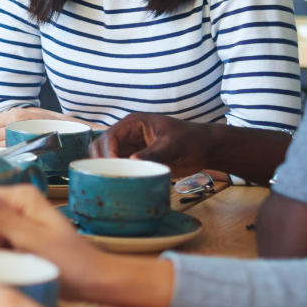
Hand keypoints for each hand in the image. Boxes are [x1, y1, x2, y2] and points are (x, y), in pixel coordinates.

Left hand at [0, 107, 82, 146]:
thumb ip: (16, 116)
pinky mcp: (25, 148)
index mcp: (17, 113)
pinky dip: (13, 153)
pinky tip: (23, 151)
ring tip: (20, 145)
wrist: (73, 132)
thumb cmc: (55, 123)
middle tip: (14, 139)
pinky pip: (10, 153)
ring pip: (0, 146)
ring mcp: (19, 136)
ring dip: (7, 147)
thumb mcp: (36, 113)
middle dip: (1, 139)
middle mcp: (15, 123)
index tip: (6, 131)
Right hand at [0, 186, 106, 297]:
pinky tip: (15, 263)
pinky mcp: (16, 235)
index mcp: (20, 196)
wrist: (92, 281)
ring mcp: (15, 219)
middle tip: (6, 256)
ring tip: (14, 261)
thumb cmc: (69, 262)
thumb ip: (4, 219)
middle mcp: (15, 202)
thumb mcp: (34, 241)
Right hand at [90, 112, 214, 176]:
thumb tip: (131, 162)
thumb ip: (152, 153)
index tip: (113, 168)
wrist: (204, 149)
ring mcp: (131, 147)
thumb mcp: (171, 145)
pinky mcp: (136, 160)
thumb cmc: (190, 140)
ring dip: (106, 167)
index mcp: (134, 123)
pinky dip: (116, 174)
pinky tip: (119, 183)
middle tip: (109, 177)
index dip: (108, 151)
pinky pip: (119, 166)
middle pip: (102, 145)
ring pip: (107, 156)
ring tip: (111, 181)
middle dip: (101, 160)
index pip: (111, 135)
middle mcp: (128, 134)